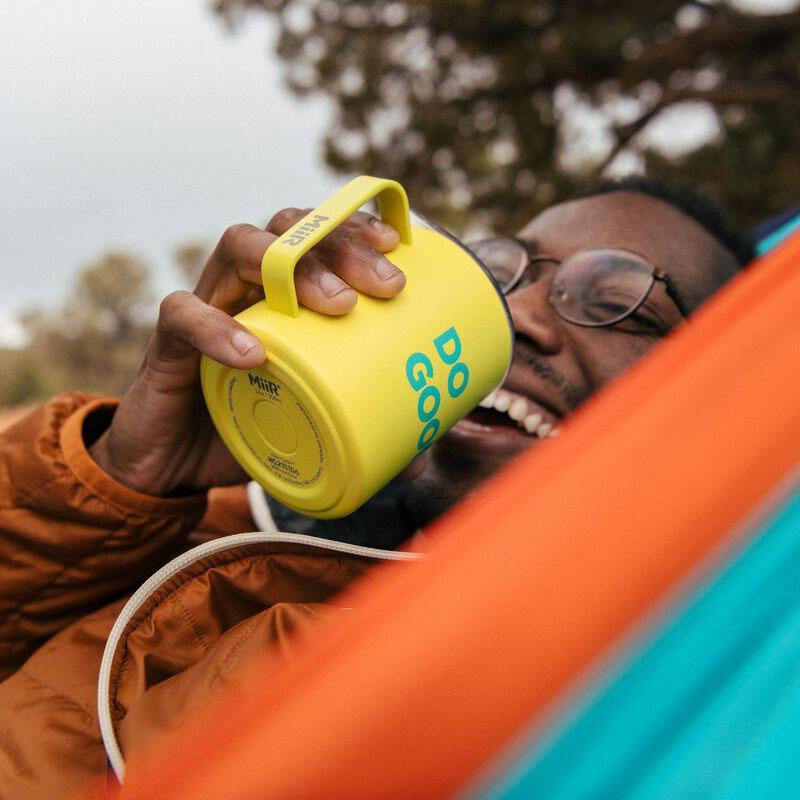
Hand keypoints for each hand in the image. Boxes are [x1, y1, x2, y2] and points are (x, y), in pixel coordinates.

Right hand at [88, 208, 403, 495]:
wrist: (174, 467)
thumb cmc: (247, 430)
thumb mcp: (308, 426)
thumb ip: (359, 432)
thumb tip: (419, 461)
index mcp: (281, 295)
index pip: (316, 235)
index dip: (354, 228)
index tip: (397, 249)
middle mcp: (245, 287)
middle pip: (287, 231)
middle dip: (341, 245)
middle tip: (386, 287)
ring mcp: (206, 306)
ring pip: (237, 247)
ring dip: (289, 264)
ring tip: (336, 308)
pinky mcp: (168, 345)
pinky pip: (182, 314)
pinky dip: (216, 327)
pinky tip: (253, 353)